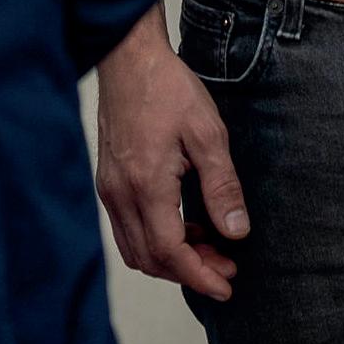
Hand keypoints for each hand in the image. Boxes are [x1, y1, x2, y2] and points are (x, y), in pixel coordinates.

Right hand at [94, 7, 250, 300]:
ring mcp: (109, 187)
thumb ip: (222, 186)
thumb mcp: (207, 133)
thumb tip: (236, 232)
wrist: (128, 58)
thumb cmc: (167, 88)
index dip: (200, 276)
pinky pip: (126, 227)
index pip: (169, 252)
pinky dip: (154, 238)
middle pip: (149, 258)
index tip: (227, 286)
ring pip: (134, 248)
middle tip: (226, 263)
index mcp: (146, 184)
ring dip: (170, 258)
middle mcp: (120, 192)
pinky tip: (182, 221)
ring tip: (208, 243)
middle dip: (189, 271)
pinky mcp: (107, 179)